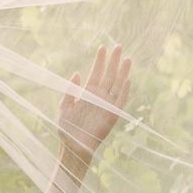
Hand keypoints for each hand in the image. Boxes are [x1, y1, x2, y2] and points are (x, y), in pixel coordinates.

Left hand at [58, 45, 130, 161]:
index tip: (103, 47)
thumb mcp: (64, 107)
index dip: (99, 61)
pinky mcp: (112, 115)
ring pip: (117, 85)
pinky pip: (120, 101)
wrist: (73, 146)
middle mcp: (99, 97)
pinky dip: (124, 91)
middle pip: (109, 75)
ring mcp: (106, 105)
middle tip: (119, 46)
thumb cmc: (67, 128)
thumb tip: (77, 73)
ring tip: (127, 58)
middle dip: (113, 61)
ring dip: (122, 72)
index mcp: (87, 94)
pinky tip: (128, 79)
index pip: (95, 73)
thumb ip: (70, 90)